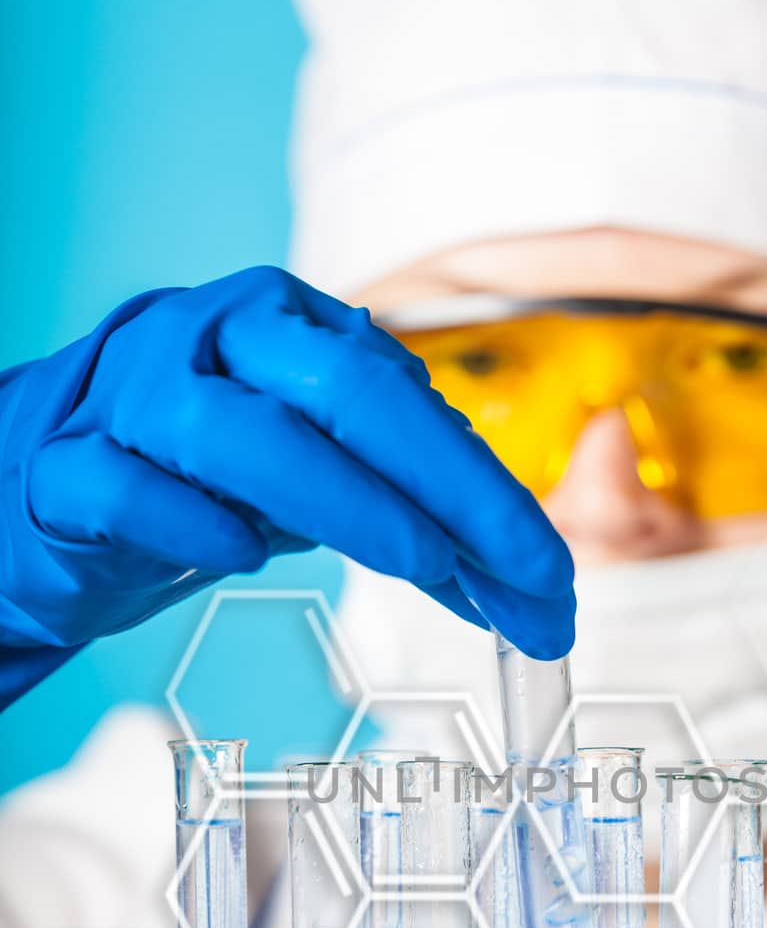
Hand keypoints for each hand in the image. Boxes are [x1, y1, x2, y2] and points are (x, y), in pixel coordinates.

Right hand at [0, 267, 574, 704]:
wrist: (52, 482)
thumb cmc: (205, 478)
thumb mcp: (322, 488)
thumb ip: (415, 526)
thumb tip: (527, 595)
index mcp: (290, 332)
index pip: (409, 404)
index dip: (491, 493)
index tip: (552, 580)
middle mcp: (216, 343)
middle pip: (346, 392)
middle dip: (452, 490)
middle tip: (524, 578)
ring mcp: (134, 399)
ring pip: (238, 431)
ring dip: (344, 501)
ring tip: (422, 564)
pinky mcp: (67, 469)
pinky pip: (125, 486)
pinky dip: (189, 522)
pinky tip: (243, 556)